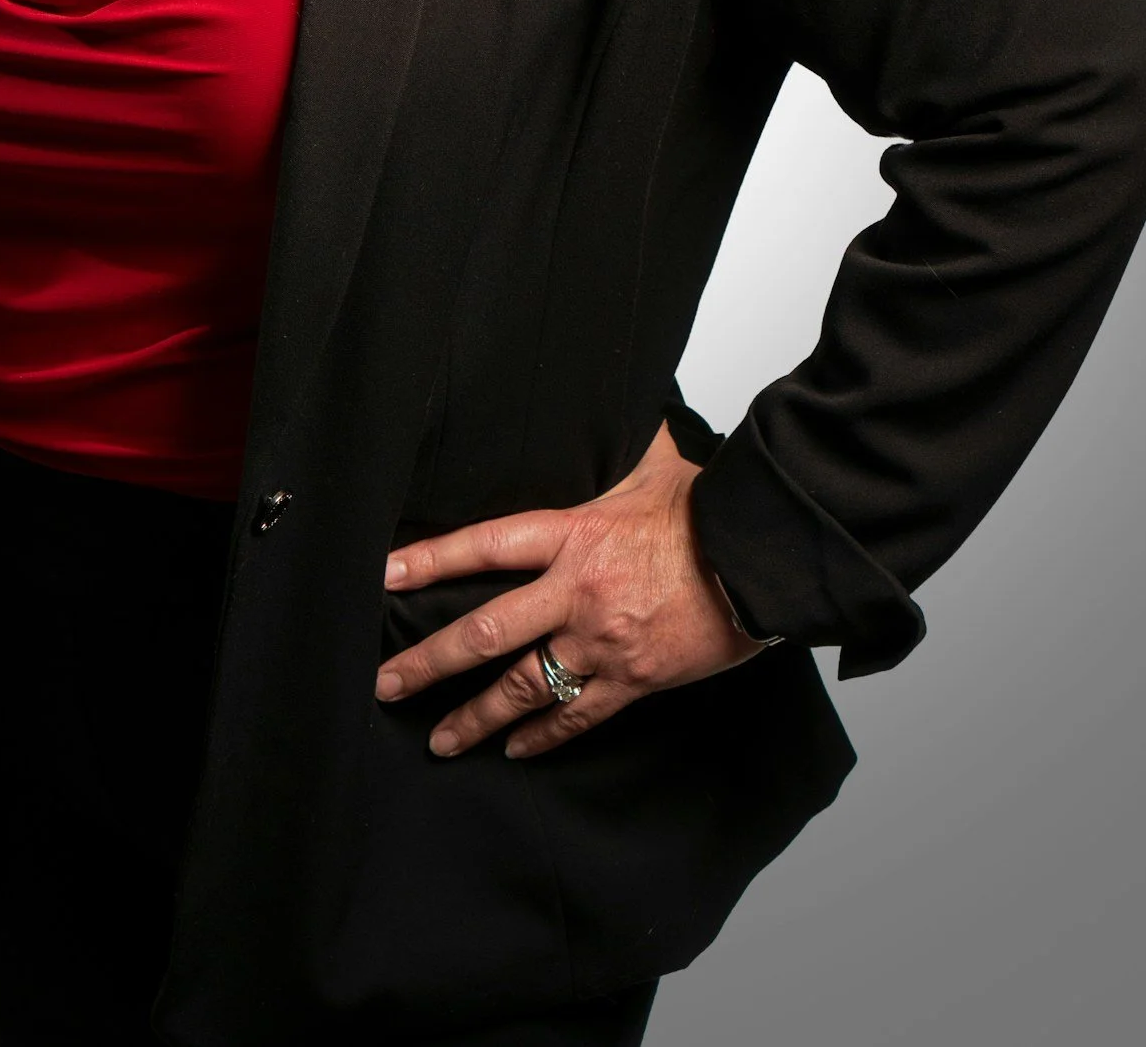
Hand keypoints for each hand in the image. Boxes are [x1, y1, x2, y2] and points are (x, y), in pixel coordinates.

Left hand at [375, 421, 765, 759]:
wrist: (761, 561)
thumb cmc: (709, 510)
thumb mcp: (652, 464)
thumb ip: (614, 443)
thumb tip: (606, 396)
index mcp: (574, 535)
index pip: (485, 545)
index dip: (430, 559)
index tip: (384, 575)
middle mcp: (576, 592)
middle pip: (485, 632)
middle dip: (429, 662)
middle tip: (387, 684)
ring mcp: (602, 642)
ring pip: (523, 687)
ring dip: (475, 717)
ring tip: (439, 740)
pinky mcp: (633, 680)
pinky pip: (577, 717)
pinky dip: (543, 735)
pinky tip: (516, 748)